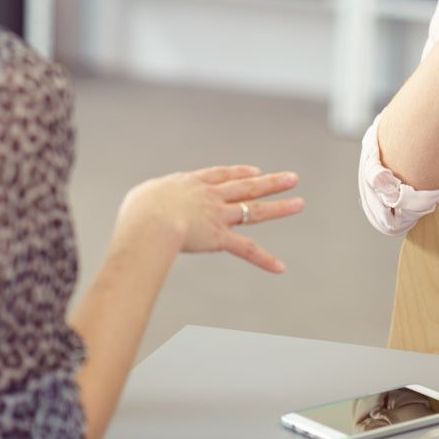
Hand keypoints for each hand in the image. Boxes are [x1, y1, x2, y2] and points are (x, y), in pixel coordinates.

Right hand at [117, 165, 303, 272]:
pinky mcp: (220, 238)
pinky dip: (264, 260)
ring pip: (254, 210)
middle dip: (270, 183)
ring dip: (280, 208)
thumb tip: (142, 210)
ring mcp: (218, 216)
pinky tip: (281, 267)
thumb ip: (148, 201)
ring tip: (300, 203)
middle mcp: (209, 196)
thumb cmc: (138, 211)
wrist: (151, 220)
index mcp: (190, 184)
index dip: (240, 172)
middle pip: (246, 186)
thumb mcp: (141, 198)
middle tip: (292, 178)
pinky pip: (246, 250)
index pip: (221, 175)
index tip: (255, 170)